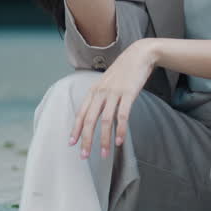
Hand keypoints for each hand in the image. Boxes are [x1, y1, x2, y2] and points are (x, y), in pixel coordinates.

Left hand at [68, 40, 157, 156]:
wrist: (139, 55)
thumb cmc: (123, 71)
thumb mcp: (107, 83)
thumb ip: (101, 97)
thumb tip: (97, 114)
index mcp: (94, 91)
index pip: (81, 113)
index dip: (76, 129)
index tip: (72, 143)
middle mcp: (101, 92)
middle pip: (90, 120)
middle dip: (86, 140)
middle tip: (84, 156)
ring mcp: (114, 93)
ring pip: (105, 121)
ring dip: (104, 139)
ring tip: (104, 154)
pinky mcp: (128, 94)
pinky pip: (122, 116)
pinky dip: (120, 130)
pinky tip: (120, 141)